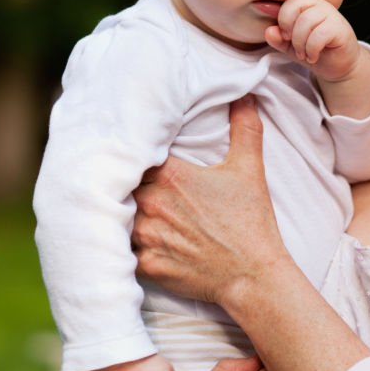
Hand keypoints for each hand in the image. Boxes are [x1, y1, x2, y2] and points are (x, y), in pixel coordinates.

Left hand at [133, 97, 284, 307]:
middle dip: (128, 183)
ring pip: (117, 216)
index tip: (138, 156)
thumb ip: (245, 128)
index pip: (134, 155)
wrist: (252, 274)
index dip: (134, 155)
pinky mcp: (145, 264)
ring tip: (131, 209)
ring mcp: (146, 236)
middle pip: (121, 185)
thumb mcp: (250, 168)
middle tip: (135, 183)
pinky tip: (139, 239)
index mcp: (171, 176)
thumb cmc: (250, 220)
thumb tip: (244, 96)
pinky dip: (126, 244)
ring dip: (124, 213)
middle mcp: (152, 203)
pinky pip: (122, 249)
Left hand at [264, 0, 360, 82]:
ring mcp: (332, 15)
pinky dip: (311, 49)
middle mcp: (320, 5)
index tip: (285, 36)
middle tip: (293, 45)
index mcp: (307, 4)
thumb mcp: (291, 46)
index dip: (283, 18)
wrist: (339, 66)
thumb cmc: (316, 51)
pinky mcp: (340, 29)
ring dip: (300, 43)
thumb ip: (278, 39)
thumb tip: (268, 31)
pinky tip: (313, 56)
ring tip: (304, 54)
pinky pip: (319, 35)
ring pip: (306, 21)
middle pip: (297, 5)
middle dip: (289, 29)